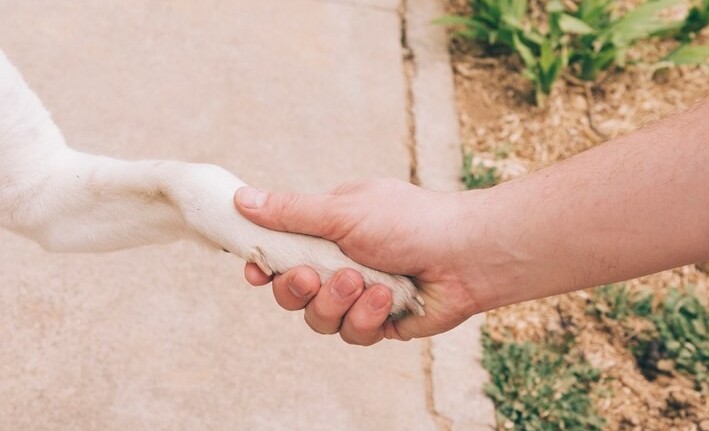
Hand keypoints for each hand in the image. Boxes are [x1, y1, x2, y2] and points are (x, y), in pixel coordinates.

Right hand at [235, 179, 484, 344]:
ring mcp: (360, 295)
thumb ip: (290, 212)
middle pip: (292, 293)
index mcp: (328, 232)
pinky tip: (387, 298)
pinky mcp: (381, 323)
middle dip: (298, 289)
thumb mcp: (342, 211)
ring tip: (362, 282)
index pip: (281, 253)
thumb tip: (241, 198)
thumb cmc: (410, 221)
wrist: (467, 254)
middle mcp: (340, 264)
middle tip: (312, 276)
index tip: (256, 270)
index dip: (264, 266)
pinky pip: (353, 333)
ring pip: (319, 319)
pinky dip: (367, 317)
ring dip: (337, 302)